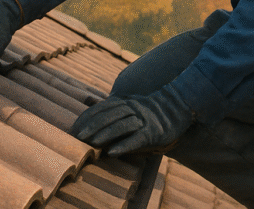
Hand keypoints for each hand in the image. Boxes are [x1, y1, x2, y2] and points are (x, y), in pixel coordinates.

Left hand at [69, 83, 193, 155]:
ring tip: (92, 143)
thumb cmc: (150, 109)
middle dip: (92, 126)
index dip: (87, 116)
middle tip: (78, 136)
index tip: (74, 126)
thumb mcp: (130, 103)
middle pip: (109, 115)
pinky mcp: (153, 132)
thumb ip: (112, 106)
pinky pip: (136, 138)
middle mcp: (132, 108)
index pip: (101, 107)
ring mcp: (143, 119)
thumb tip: (89, 106)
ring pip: (121, 125)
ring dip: (105, 134)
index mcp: (124, 101)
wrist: (178, 106)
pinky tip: (112, 152)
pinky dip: (124, 145)